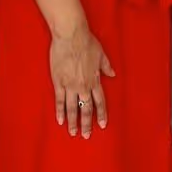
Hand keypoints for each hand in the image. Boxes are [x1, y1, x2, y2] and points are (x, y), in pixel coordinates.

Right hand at [50, 24, 115, 138]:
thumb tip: (112, 73)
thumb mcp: (101, 54)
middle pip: (86, 109)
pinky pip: (60, 100)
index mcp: (95, 80)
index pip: (100, 101)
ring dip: (73, 122)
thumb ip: (106, 66)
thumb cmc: (86, 42)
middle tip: (87, 135)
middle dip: (87, 124)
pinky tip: (60, 121)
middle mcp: (84, 86)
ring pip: (73, 108)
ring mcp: (70, 85)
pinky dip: (60, 111)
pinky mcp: (58, 82)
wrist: (71, 35)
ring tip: (73, 133)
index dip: (101, 114)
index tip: (102, 125)